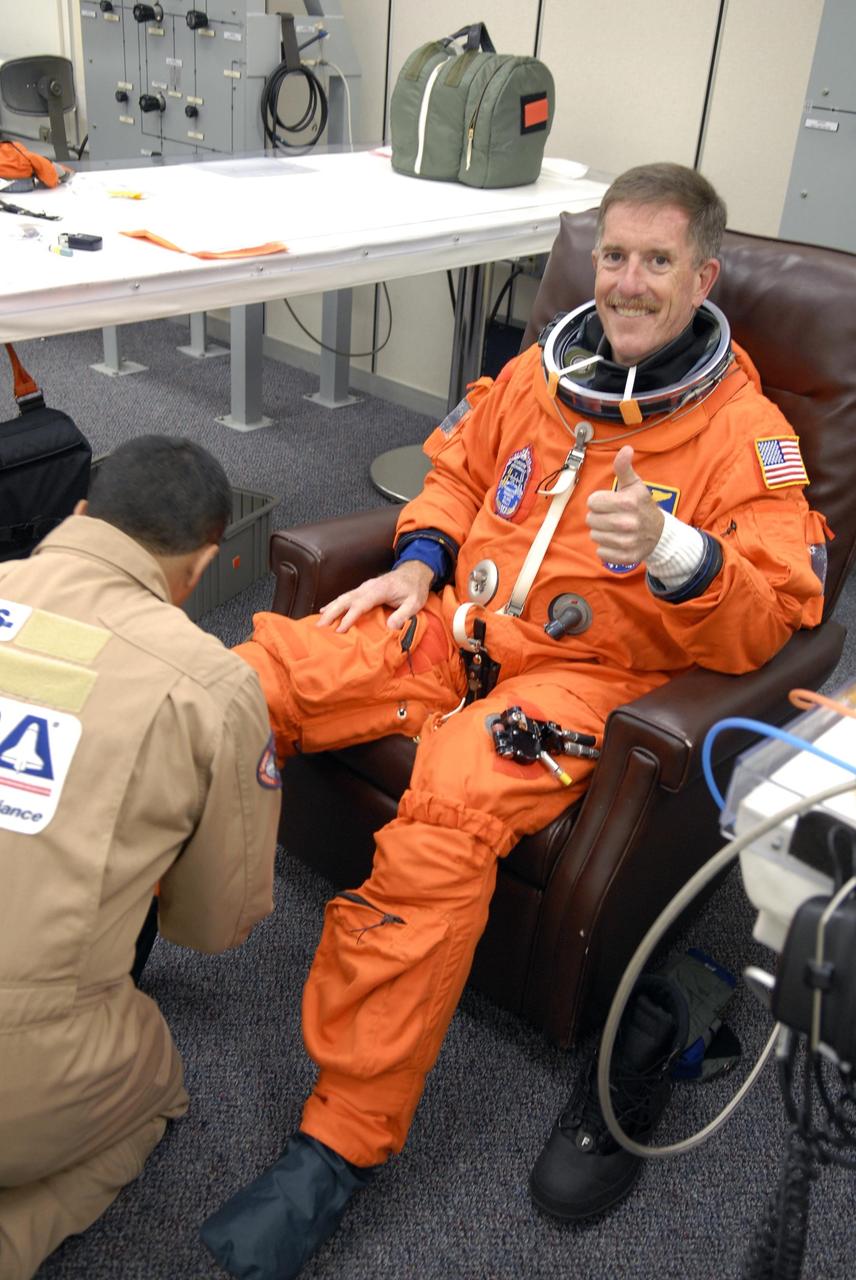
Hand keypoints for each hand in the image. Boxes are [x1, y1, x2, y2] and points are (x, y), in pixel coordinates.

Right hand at [316, 559, 434, 632]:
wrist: (414, 572)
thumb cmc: (415, 588)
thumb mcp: (415, 602)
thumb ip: (404, 614)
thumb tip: (391, 627)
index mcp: (380, 590)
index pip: (361, 604)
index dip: (350, 617)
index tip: (340, 629)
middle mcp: (368, 587)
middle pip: (346, 599)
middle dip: (332, 613)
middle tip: (320, 627)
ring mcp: (364, 587)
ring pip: (343, 597)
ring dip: (330, 609)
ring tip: (319, 622)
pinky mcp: (363, 589)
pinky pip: (346, 597)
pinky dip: (334, 603)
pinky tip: (325, 610)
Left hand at [586, 445, 664, 564]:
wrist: (660, 533)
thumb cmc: (642, 506)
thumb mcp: (635, 485)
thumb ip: (624, 468)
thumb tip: (626, 448)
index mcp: (628, 502)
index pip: (592, 501)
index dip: (599, 501)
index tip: (610, 503)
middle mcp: (628, 523)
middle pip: (591, 519)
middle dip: (599, 516)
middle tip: (612, 516)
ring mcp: (627, 542)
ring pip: (594, 536)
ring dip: (602, 532)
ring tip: (615, 529)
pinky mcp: (626, 557)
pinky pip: (601, 552)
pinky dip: (606, 548)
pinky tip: (617, 541)